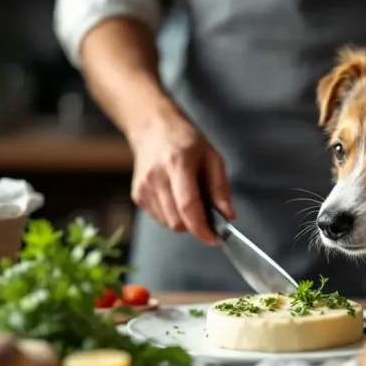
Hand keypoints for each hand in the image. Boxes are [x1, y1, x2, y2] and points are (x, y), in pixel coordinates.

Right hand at [129, 103, 234, 244]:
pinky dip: (172, 216)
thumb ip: (220, 188)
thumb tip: (228, 215)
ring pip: (168, 224)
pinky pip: (159, 218)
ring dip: (184, 222)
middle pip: (177, 220)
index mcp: (177, 163)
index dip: (201, 227)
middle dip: (195, 226)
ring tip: (191, 200)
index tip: (214, 238)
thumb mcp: (212, 157)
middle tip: (207, 215)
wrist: (152, 128)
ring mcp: (143, 187)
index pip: (188, 206)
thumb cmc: (186, 140)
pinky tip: (176, 198)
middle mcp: (156, 177)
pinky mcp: (137, 195)